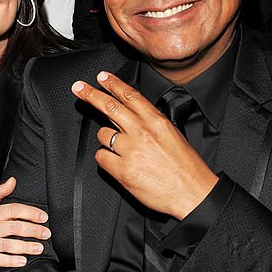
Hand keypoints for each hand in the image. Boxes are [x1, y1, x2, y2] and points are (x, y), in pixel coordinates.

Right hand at [0, 176, 49, 268]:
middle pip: (15, 227)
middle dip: (33, 230)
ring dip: (26, 246)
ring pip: (9, 244)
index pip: (13, 210)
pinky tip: (22, 261)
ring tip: (39, 248)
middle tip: (46, 233)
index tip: (43, 217)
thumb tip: (12, 181)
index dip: (30, 213)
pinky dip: (11, 261)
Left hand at [71, 72, 217, 218]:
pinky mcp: (123, 171)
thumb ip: (151, 123)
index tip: (102, 77)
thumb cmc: (187, 168)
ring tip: (120, 150)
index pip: (130, 95)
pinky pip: (101, 157)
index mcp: (156, 121)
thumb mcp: (173, 136)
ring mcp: (131, 151)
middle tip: (78, 89)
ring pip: (103, 134)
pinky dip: (105, 159)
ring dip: (106, 139)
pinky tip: (116, 163)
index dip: (112, 84)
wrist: (193, 193)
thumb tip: (131, 116)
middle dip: (90, 95)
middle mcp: (142, 132)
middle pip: (109, 106)